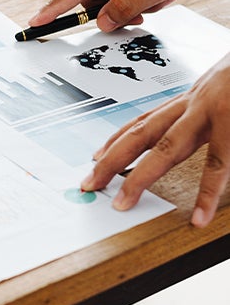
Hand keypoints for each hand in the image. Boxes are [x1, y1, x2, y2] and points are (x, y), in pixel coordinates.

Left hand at [81, 53, 229, 226]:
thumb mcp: (226, 88)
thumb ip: (210, 108)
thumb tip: (198, 130)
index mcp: (192, 98)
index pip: (145, 121)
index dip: (116, 139)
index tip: (95, 157)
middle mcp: (194, 104)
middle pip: (142, 135)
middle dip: (111, 160)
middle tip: (88, 183)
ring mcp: (213, 112)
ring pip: (166, 149)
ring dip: (140, 177)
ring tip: (122, 203)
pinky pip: (219, 163)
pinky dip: (208, 193)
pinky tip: (198, 216)